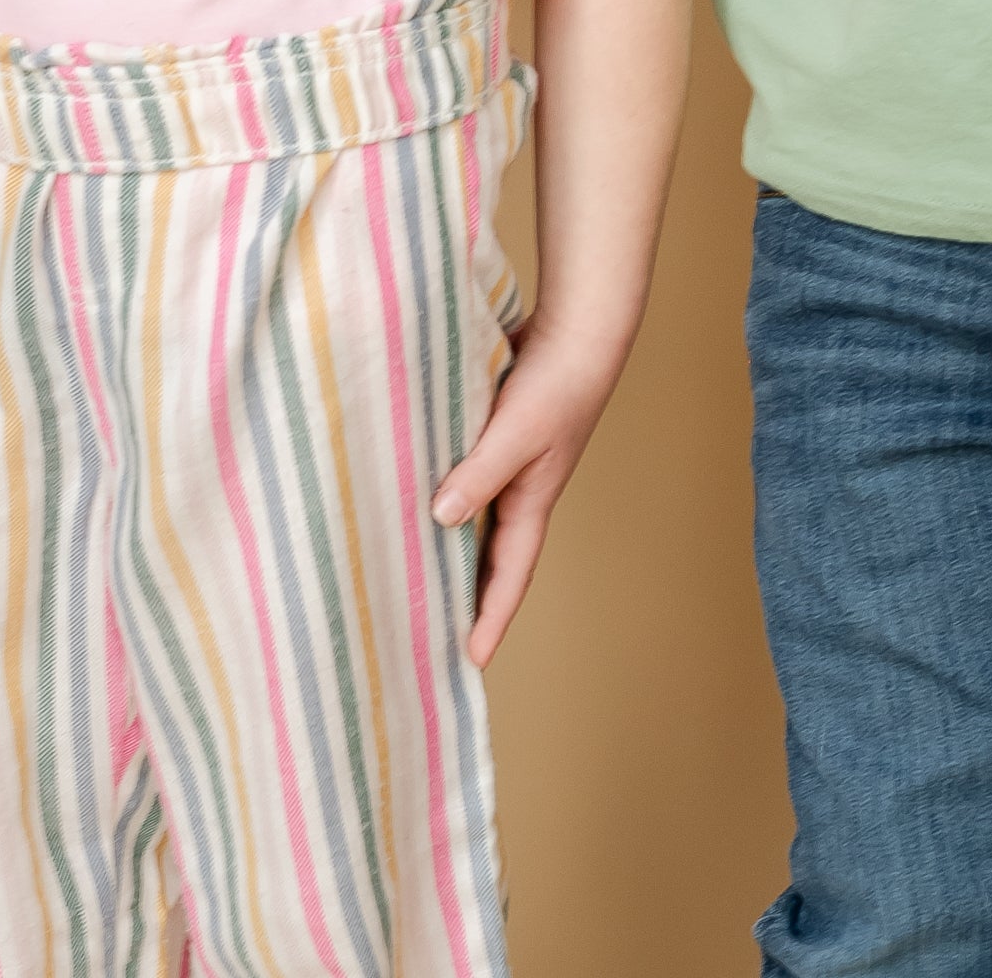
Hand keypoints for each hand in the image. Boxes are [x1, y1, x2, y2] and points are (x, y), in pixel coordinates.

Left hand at [428, 324, 628, 666]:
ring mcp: (511, 464)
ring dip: (452, 543)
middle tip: (433, 629)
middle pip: (492, 556)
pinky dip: (448, 494)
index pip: (509, 576)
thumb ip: (479, 475)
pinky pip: (468, 476)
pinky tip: (416, 491)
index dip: (491, 619)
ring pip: (477, 517)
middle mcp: (522, 491)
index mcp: (531, 502)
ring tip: (413, 568)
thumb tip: (440, 519)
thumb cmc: (556, 386)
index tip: (471, 661)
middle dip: (469, 595)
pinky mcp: (497, 434)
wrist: (578, 331)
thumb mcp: (514, 436)